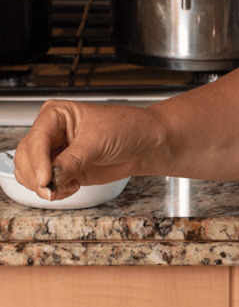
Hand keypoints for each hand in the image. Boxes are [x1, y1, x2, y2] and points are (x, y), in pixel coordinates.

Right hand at [14, 100, 158, 200]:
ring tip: (66, 186)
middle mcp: (52, 133)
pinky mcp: (62, 170)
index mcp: (57, 114)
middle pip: (25, 158)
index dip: (37, 161)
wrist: (145, 143)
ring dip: (44, 186)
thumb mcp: (98, 142)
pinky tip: (72, 186)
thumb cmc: (128, 128)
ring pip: (29, 174)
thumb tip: (52, 178)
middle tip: (51, 188)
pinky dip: (54, 191)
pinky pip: (45, 185)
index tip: (45, 179)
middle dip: (36, 177)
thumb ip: (72, 161)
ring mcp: (55, 152)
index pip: (36, 139)